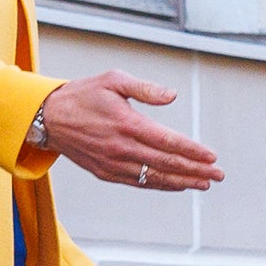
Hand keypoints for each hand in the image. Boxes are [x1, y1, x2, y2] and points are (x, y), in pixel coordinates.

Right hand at [38, 70, 223, 192]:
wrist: (48, 118)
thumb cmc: (83, 95)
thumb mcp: (113, 80)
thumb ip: (145, 89)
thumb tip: (172, 95)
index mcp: (127, 124)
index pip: (168, 142)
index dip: (193, 151)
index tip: (212, 157)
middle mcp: (122, 148)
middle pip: (166, 164)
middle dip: (195, 171)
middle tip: (217, 175)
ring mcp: (113, 164)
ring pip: (154, 178)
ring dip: (182, 182)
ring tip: (203, 183)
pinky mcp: (106, 173)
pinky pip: (139, 183)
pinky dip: (160, 185)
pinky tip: (176, 184)